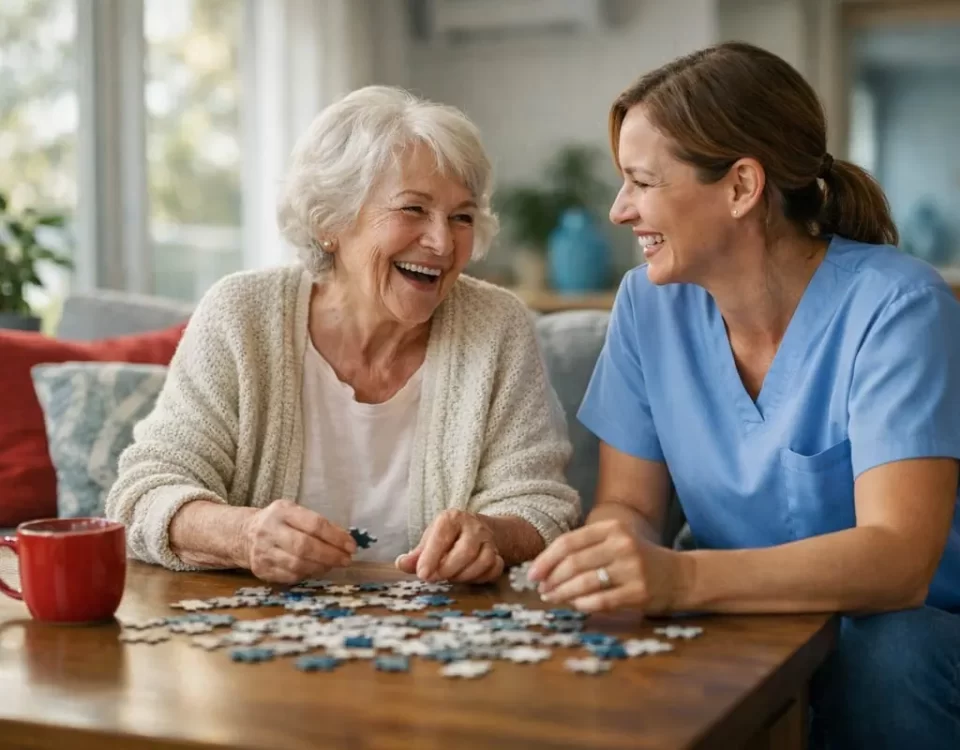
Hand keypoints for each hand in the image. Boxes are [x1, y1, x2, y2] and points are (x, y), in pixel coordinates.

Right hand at [239, 499, 356, 583]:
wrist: (244, 534)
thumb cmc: (279, 522)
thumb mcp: (294, 512)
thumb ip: (316, 524)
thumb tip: (345, 540)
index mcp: (282, 511)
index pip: (314, 524)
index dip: (336, 536)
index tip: (351, 545)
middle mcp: (270, 531)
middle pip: (305, 546)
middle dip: (330, 555)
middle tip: (346, 559)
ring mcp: (264, 552)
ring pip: (298, 565)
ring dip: (321, 567)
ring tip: (334, 565)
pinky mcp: (262, 570)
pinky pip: (290, 576)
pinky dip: (308, 575)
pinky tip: (317, 570)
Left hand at [395, 509, 503, 582]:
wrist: (476, 530)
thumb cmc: (446, 538)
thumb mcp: (429, 541)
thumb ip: (415, 555)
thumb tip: (401, 564)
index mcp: (452, 519)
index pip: (442, 537)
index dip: (431, 557)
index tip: (422, 574)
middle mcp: (473, 526)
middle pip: (465, 551)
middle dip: (448, 569)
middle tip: (434, 578)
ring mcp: (488, 540)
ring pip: (483, 561)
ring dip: (464, 575)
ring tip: (450, 577)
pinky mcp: (498, 553)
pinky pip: (494, 569)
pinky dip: (480, 578)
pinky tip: (468, 577)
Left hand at [526, 519, 683, 613]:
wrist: (680, 576)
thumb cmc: (637, 559)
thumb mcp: (614, 542)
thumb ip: (585, 548)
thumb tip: (544, 567)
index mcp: (612, 528)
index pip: (568, 542)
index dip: (546, 560)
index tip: (532, 574)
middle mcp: (622, 545)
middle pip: (573, 563)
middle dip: (551, 579)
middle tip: (541, 590)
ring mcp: (632, 569)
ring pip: (584, 583)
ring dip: (562, 593)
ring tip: (552, 598)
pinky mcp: (639, 592)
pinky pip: (601, 601)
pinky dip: (583, 604)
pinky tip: (575, 605)